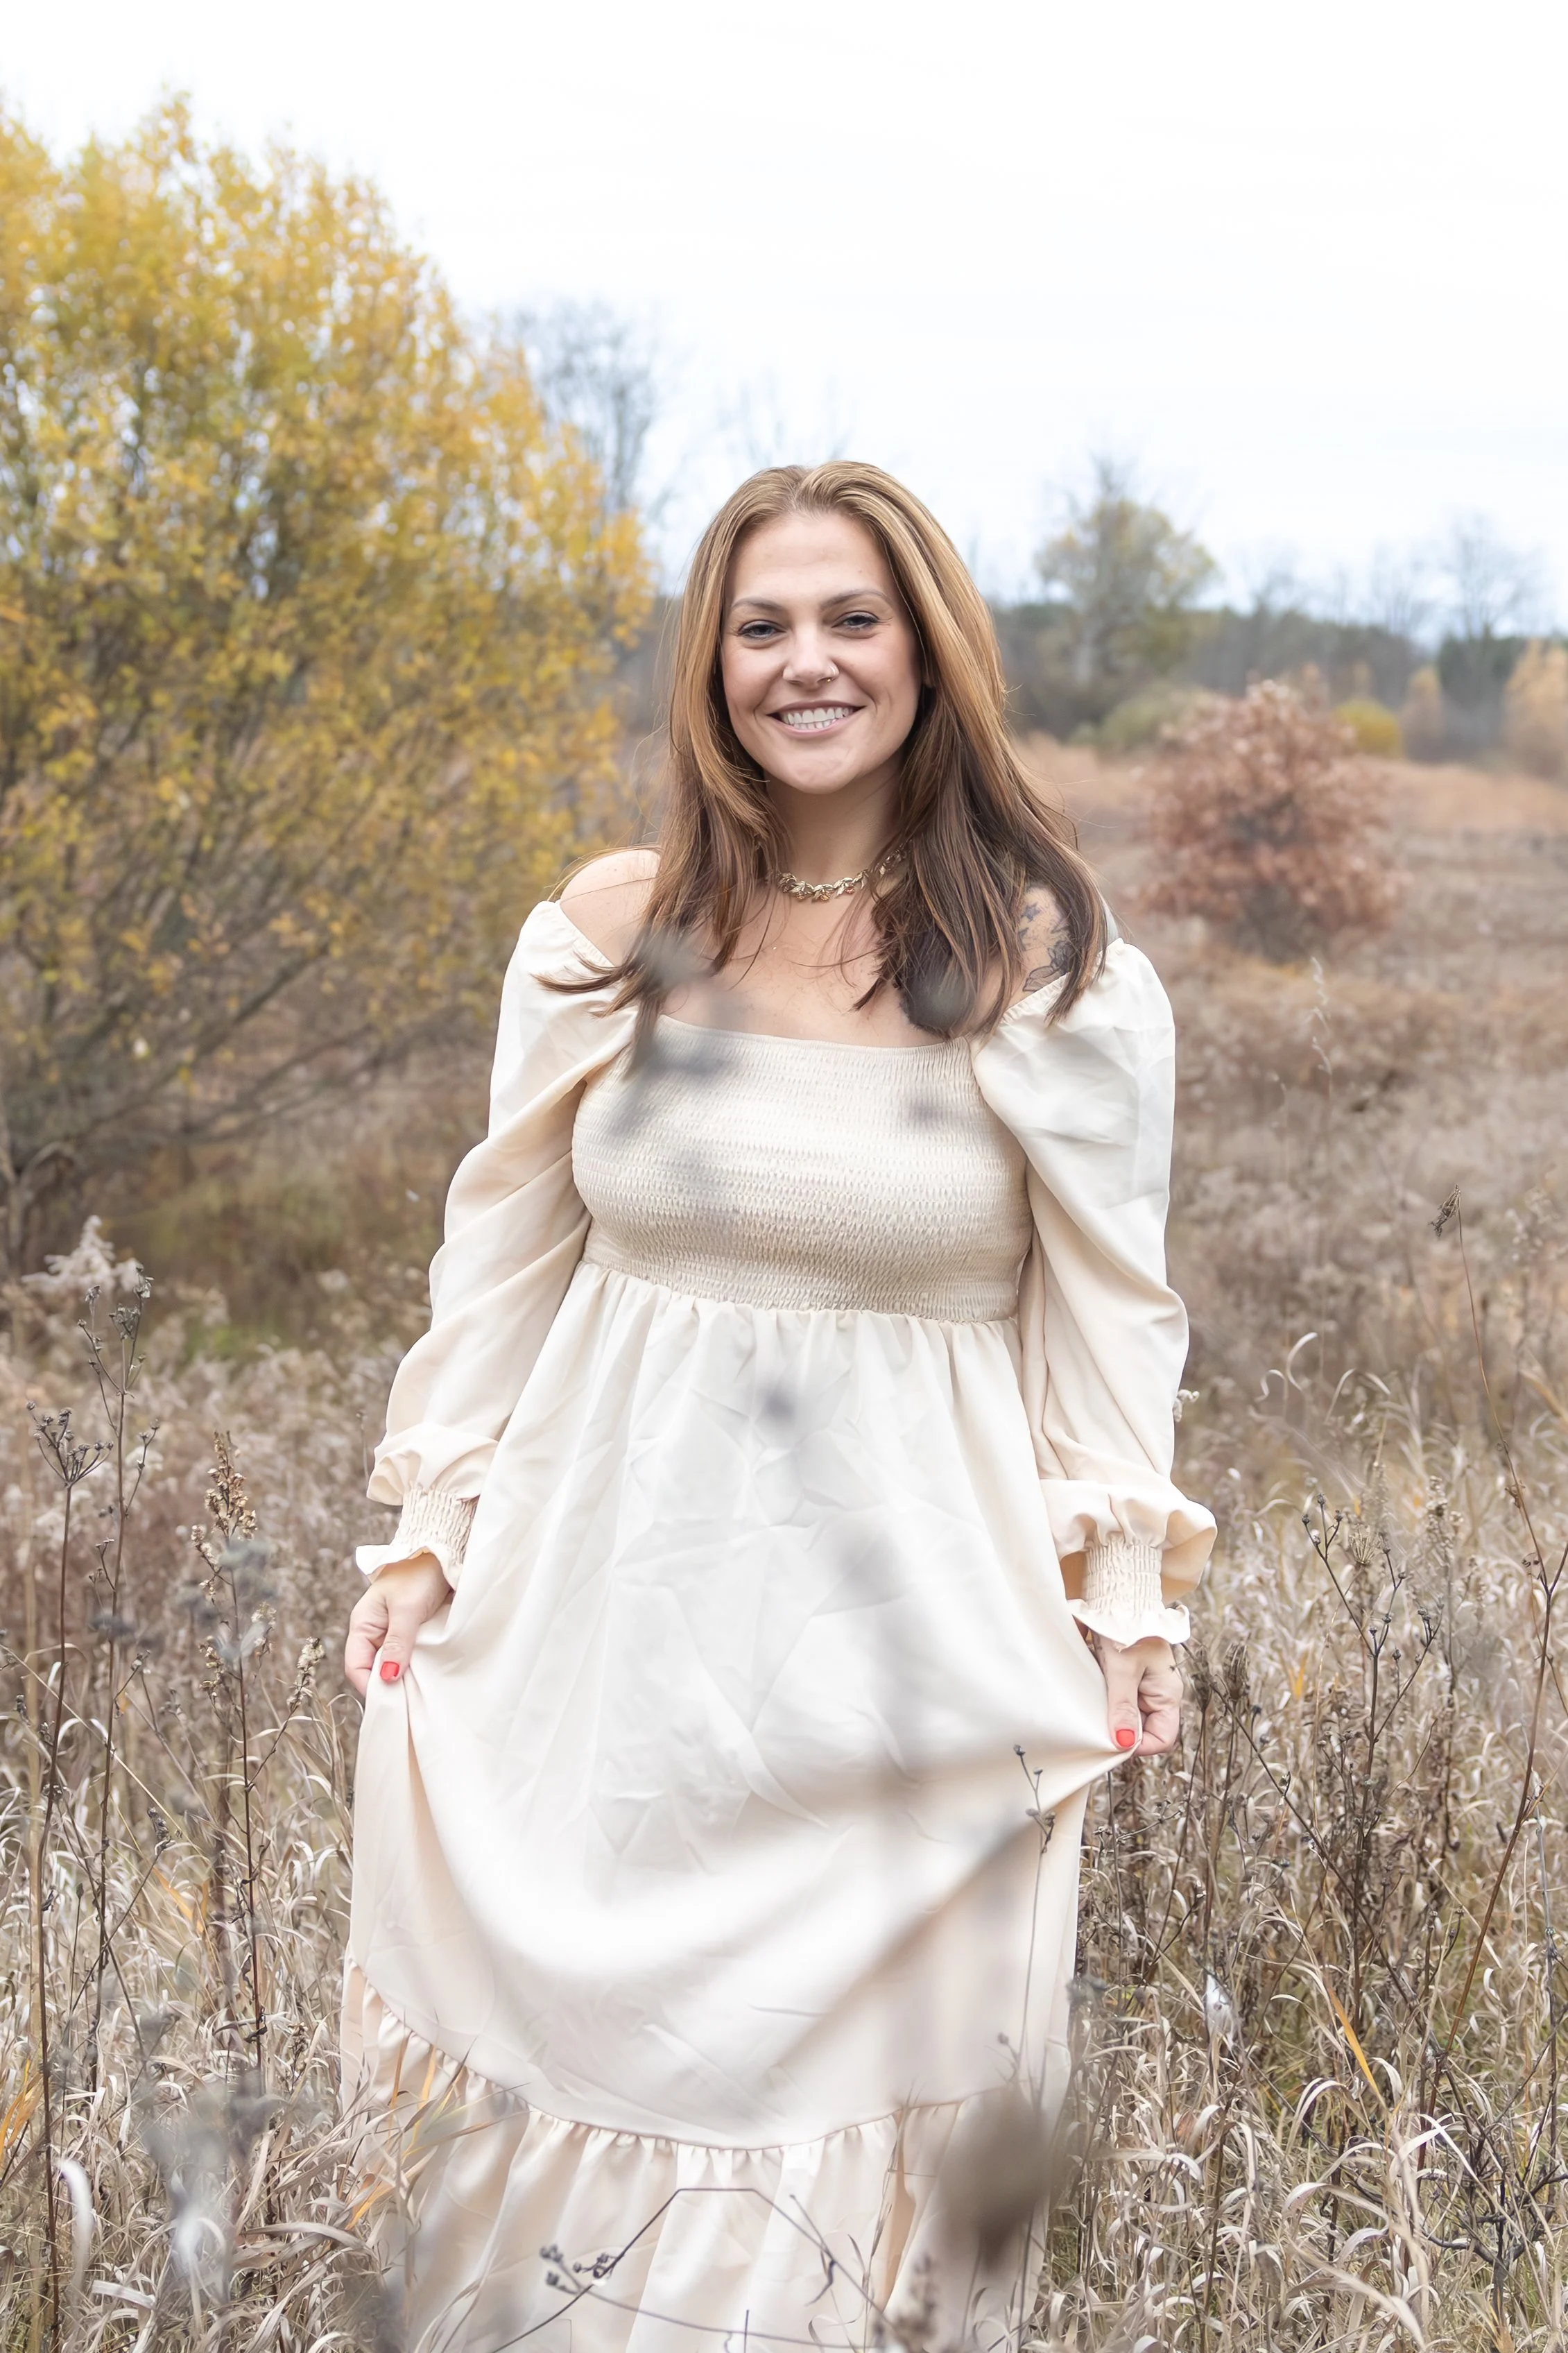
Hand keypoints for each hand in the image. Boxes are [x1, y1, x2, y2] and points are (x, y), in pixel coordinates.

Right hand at [344, 1555, 451, 1696]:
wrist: (443, 1551)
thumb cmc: (419, 1573)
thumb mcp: (406, 1609)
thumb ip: (396, 1643)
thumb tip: (386, 1678)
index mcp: (363, 1624)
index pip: (356, 1666)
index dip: (370, 1686)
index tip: (392, 1701)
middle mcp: (375, 1631)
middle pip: (374, 1669)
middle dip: (389, 1685)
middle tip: (410, 1700)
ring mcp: (394, 1632)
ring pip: (393, 1665)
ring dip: (406, 1676)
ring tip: (422, 1690)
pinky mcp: (413, 1632)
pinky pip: (410, 1656)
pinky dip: (418, 1666)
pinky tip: (430, 1674)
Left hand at [1094, 1634, 1182, 1756]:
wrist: (1119, 1593)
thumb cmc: (1128, 1626)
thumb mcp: (1123, 1670)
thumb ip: (1123, 1707)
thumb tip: (1122, 1743)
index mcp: (1167, 1693)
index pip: (1162, 1738)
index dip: (1139, 1746)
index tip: (1112, 1742)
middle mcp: (1157, 1691)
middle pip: (1142, 1728)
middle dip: (1119, 1728)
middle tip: (1095, 1722)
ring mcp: (1141, 1683)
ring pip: (1126, 1713)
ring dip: (1107, 1711)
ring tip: (1090, 1701)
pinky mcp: (1124, 1674)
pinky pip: (1115, 1696)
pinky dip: (1101, 1695)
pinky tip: (1088, 1687)